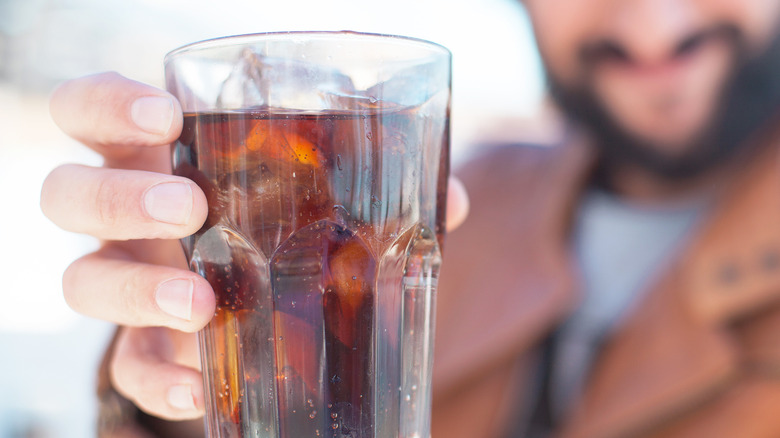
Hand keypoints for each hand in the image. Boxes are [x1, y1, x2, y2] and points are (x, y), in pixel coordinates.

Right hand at [41, 72, 468, 422]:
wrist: (268, 300)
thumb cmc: (287, 221)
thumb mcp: (318, 190)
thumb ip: (376, 182)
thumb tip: (451, 200)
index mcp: (160, 156)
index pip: (92, 112)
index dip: (109, 106)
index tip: (165, 113)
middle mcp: (129, 219)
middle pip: (69, 196)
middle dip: (119, 199)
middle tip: (189, 207)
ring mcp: (129, 285)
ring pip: (81, 283)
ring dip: (135, 292)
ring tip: (201, 303)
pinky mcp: (146, 350)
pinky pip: (126, 368)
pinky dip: (157, 380)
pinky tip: (200, 386)